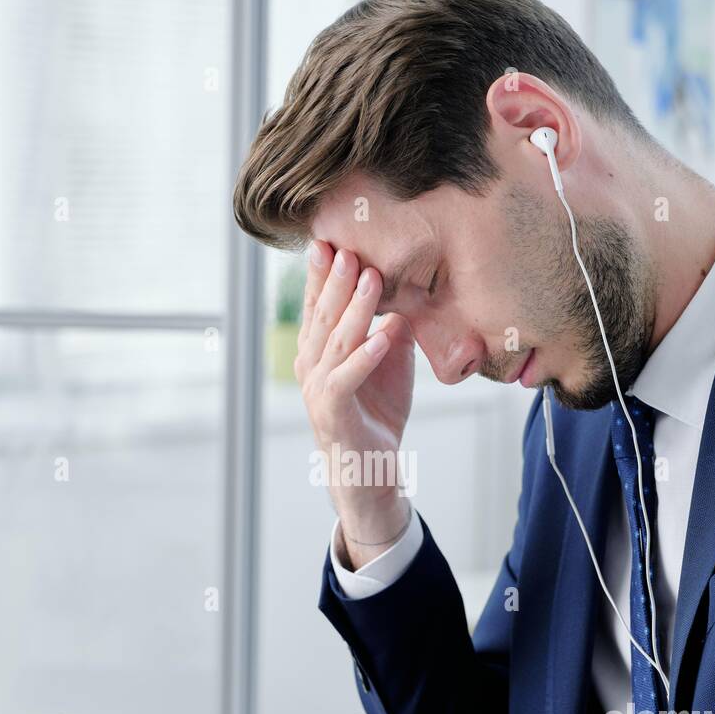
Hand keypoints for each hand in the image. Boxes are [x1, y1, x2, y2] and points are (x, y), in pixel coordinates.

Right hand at [296, 240, 415, 565]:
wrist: (369, 474)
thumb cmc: (376, 416)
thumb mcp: (388, 364)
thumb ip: (391, 331)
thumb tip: (403, 299)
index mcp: (319, 351)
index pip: (318, 305)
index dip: (323, 273)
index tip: (331, 239)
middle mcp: (311, 366)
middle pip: (322, 316)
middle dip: (336, 280)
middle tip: (349, 246)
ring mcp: (318, 390)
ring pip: (335, 342)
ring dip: (354, 308)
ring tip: (371, 277)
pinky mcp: (334, 412)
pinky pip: (349, 378)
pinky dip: (366, 355)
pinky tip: (383, 334)